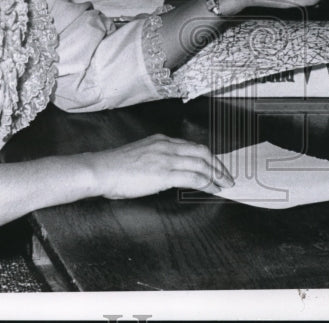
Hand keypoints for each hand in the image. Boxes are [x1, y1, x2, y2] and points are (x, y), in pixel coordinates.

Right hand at [86, 134, 233, 198]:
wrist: (101, 170)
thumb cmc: (114, 168)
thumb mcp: (140, 156)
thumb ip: (156, 159)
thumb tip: (167, 172)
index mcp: (161, 141)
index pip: (192, 146)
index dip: (208, 157)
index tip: (216, 166)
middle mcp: (167, 146)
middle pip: (202, 152)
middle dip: (218, 165)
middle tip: (227, 176)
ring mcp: (166, 159)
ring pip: (201, 164)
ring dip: (216, 175)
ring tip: (224, 184)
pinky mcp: (164, 173)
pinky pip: (193, 177)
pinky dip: (206, 183)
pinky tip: (212, 189)